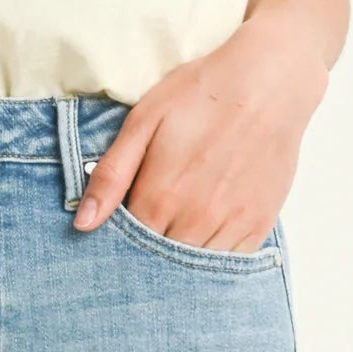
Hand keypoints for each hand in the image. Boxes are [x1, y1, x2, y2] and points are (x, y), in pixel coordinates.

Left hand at [73, 7, 328, 251]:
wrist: (269, 82)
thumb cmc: (202, 95)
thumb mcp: (143, 122)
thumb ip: (111, 175)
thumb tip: (83, 223)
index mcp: (160, 198)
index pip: (125, 248)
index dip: (118, 243)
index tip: (117, 232)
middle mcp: (195, 220)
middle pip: (159, 264)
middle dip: (146, 256)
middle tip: (149, 226)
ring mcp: (230, 225)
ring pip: (194, 269)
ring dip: (180, 261)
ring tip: (176, 230)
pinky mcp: (258, 224)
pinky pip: (229, 263)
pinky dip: (213, 257)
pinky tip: (206, 234)